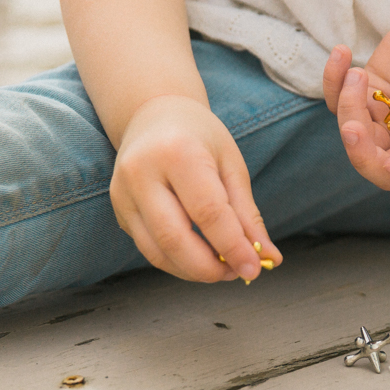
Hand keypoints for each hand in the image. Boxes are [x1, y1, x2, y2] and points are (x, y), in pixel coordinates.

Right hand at [109, 94, 280, 281]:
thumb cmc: (199, 137)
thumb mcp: (231, 165)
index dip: (233, 247)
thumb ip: (247, 214)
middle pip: (175, 238)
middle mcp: (141, 172)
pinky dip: (178, 263)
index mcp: (177, 152)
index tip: (254, 269)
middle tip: (237, 273)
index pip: (208, 212)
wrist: (152, 115)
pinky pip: (149, 249)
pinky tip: (200, 259)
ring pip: (158, 252)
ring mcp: (123, 193)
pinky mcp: (119, 210)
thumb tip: (269, 258)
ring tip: (222, 268)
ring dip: (194, 271)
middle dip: (210, 268)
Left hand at [322, 21, 389, 190]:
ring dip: (348, 111)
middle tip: (352, 126)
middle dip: (363, 156)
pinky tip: (341, 55)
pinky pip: (339, 107)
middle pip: (386, 171)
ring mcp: (387, 128)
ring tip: (356, 73)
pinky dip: (333, 85)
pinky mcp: (364, 107)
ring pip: (358, 142)